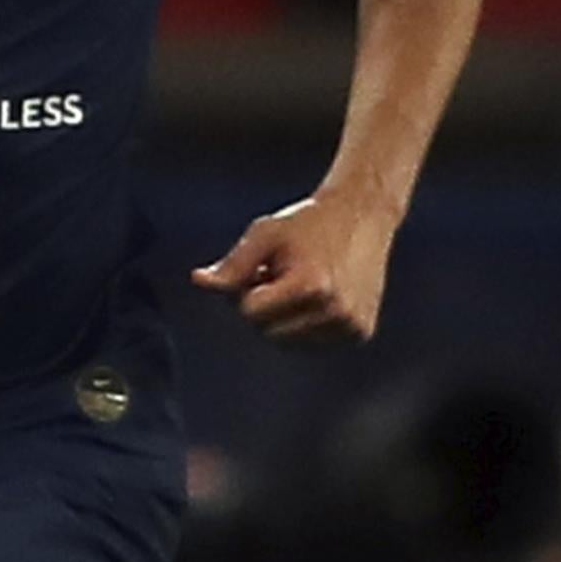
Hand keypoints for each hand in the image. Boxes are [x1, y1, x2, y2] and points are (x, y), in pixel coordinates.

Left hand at [191, 190, 397, 344]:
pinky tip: (317, 296)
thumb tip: (198, 281)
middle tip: (279, 274)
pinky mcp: (361, 333)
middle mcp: (336, 312)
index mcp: (311, 287)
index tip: (261, 268)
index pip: (250, 312)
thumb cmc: (306, 224)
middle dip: (262, 307)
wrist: (362, 218)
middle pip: (267, 332)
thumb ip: (232, 265)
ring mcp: (352, 326)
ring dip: (282, 318)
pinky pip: (311, 344)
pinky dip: (303, 325)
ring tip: (298, 284)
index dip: (246, 289)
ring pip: (287, 342)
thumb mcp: (265, 234)